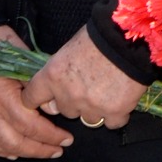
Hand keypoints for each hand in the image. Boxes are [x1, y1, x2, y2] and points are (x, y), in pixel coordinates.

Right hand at [0, 26, 69, 159]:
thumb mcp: (23, 58)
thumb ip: (38, 82)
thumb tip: (55, 101)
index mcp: (3, 96)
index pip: (30, 126)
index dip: (51, 136)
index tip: (66, 139)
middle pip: (16, 142)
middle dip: (40, 150)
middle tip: (58, 149)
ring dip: (22, 153)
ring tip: (39, 152)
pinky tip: (11, 152)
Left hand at [23, 27, 144, 129]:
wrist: (130, 39)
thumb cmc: (99, 37)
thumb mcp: (69, 48)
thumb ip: (59, 71)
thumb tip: (56, 85)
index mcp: (52, 76)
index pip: (31, 99)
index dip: (38, 100)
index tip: (45, 100)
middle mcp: (68, 95)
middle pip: (64, 111)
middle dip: (74, 102)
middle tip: (88, 87)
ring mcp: (91, 106)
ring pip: (87, 119)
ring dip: (95, 109)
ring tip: (108, 92)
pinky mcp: (115, 112)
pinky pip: (111, 124)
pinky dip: (116, 115)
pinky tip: (121, 101)